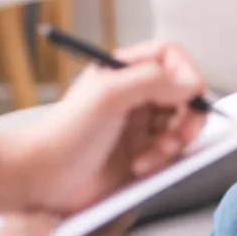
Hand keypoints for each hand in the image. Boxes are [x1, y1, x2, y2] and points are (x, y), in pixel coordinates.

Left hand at [0, 41, 206, 213]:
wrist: (44, 177)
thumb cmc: (67, 133)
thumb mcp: (109, 95)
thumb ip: (153, 81)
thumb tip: (192, 83)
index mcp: (126, 73)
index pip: (171, 58)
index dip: (186, 73)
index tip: (192, 95)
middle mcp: (136, 96)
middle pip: (184, 95)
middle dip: (187, 117)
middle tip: (179, 136)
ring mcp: (140, 126)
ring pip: (182, 126)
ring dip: (175, 142)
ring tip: (153, 155)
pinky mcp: (142, 154)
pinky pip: (171, 153)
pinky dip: (163, 160)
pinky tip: (140, 167)